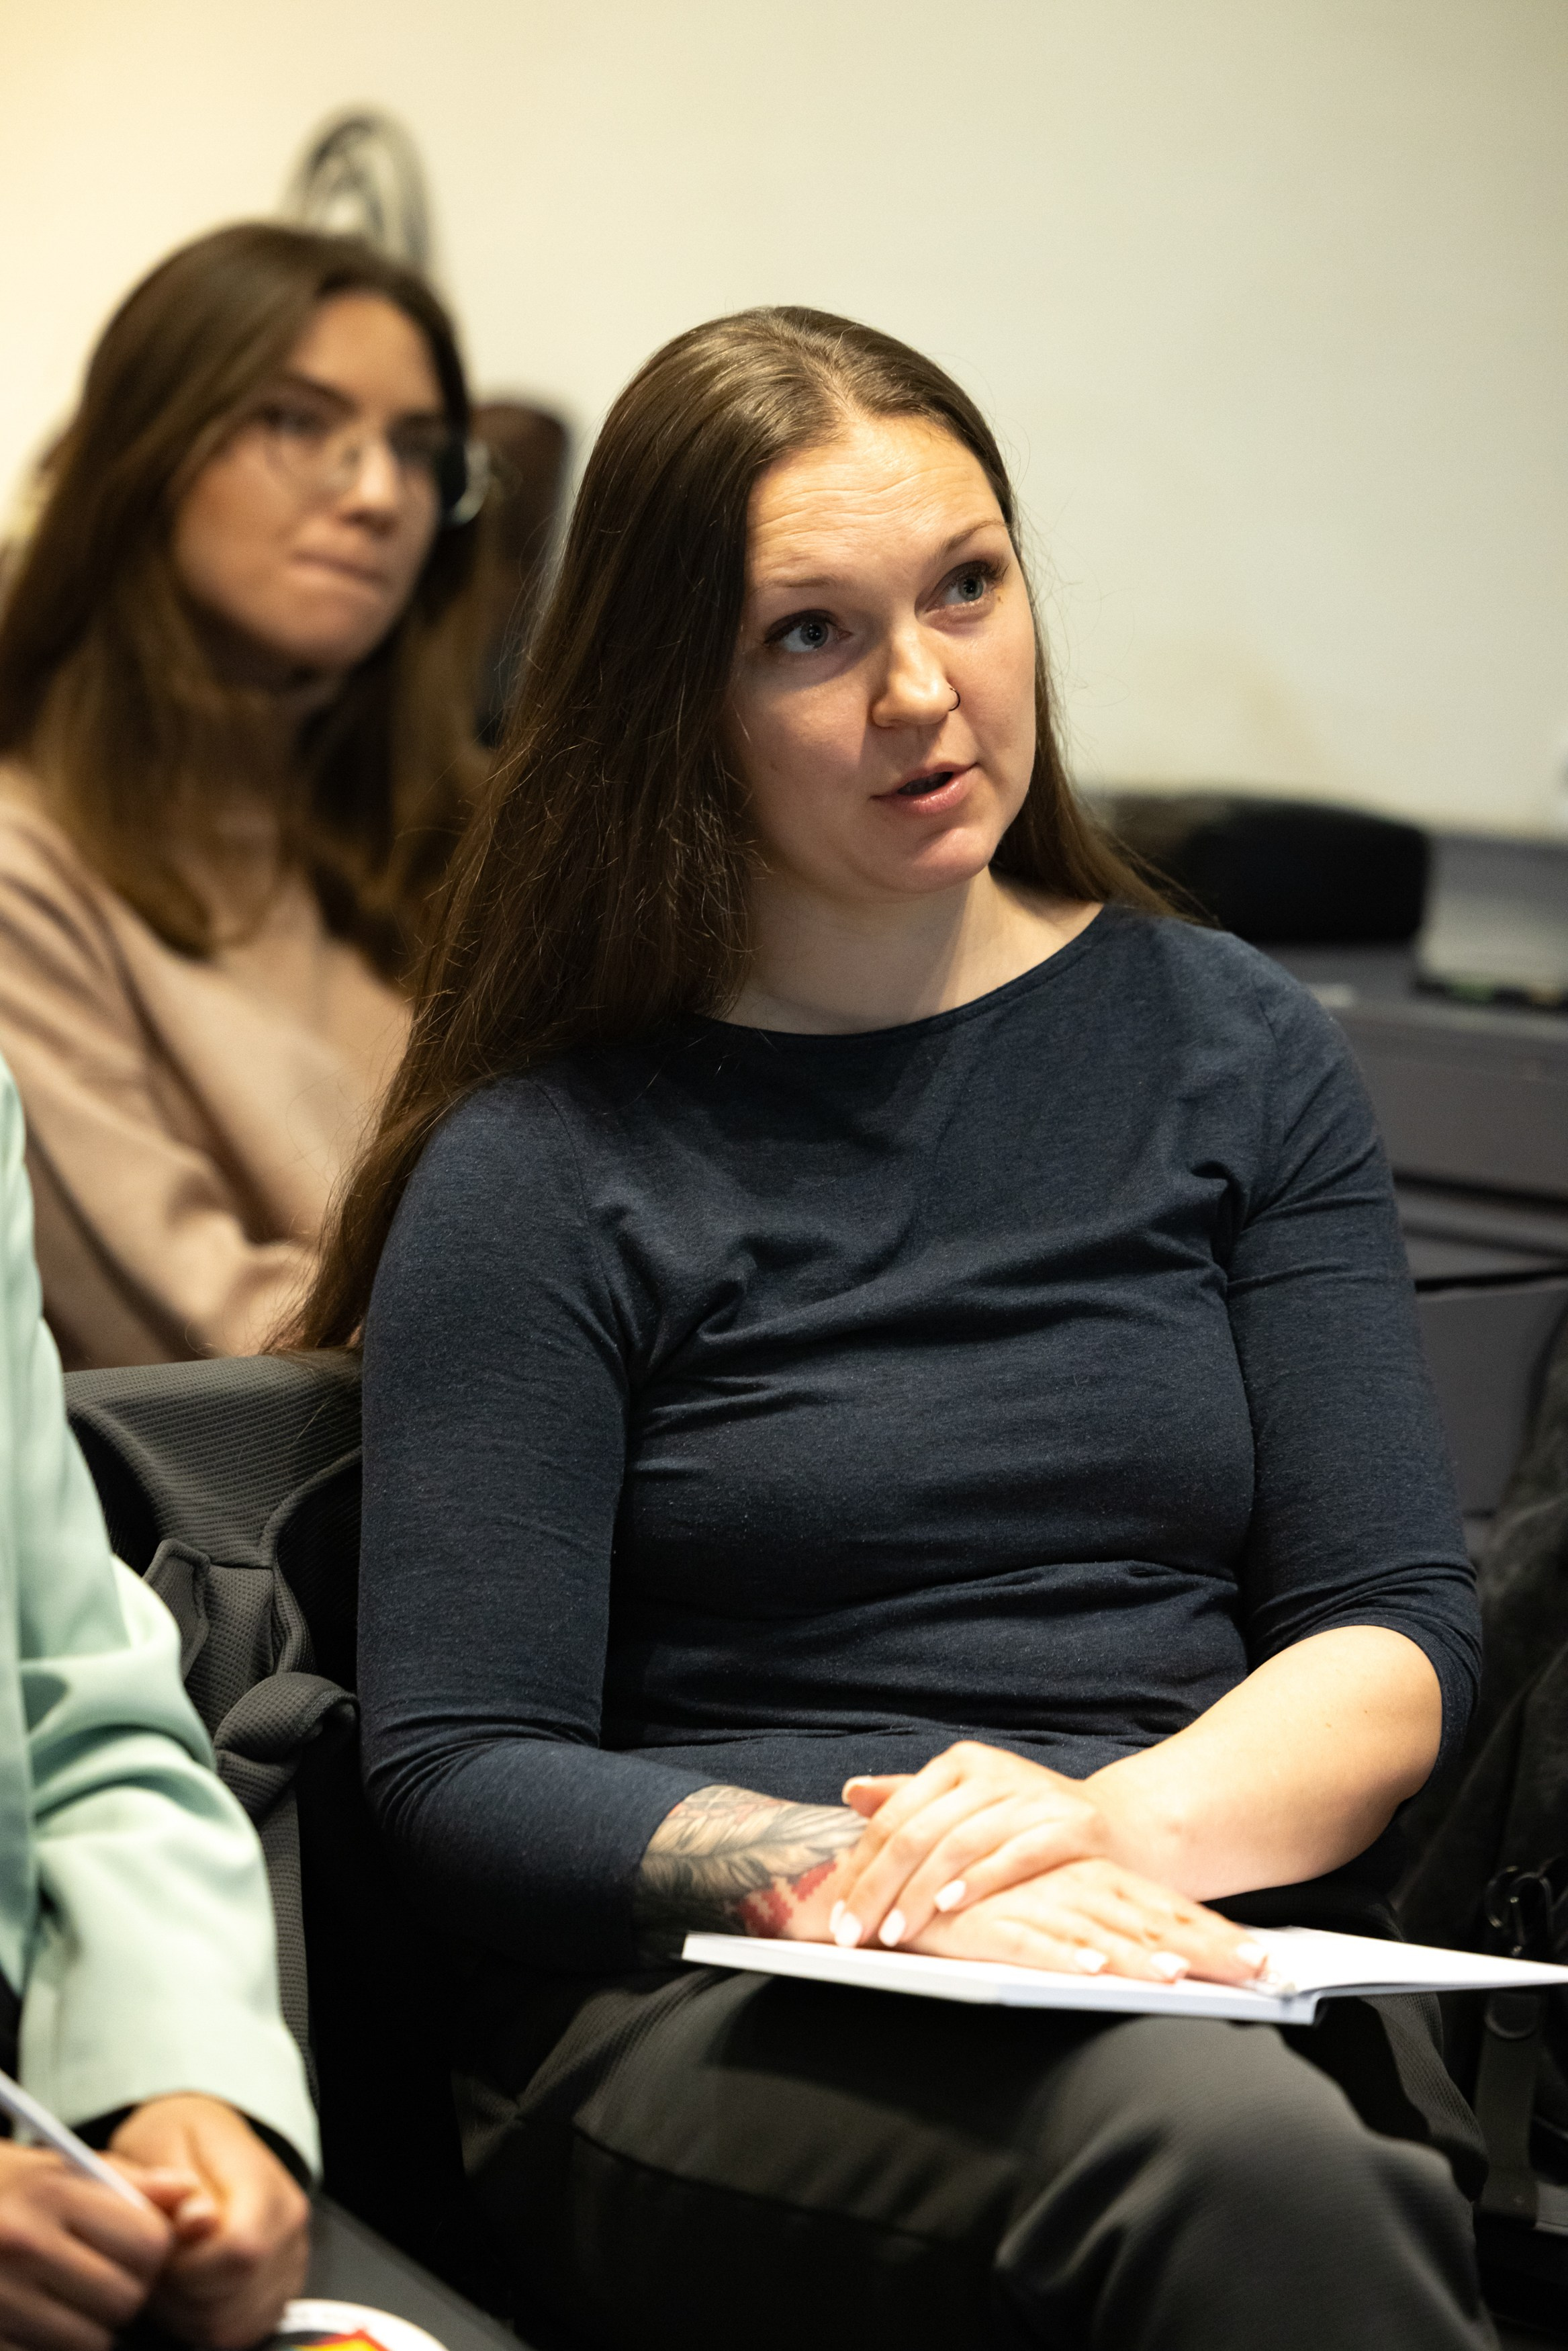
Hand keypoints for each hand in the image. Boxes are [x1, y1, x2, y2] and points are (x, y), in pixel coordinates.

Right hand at [0, 2139, 171, 2350]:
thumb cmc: (17, 2190)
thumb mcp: (67, 2167)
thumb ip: (131, 2180)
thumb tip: (190, 2192)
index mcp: (51, 2194)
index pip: (149, 2242)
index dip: (154, 2247)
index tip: (137, 2243)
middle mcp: (23, 2245)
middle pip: (126, 2297)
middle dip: (127, 2289)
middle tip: (105, 2272)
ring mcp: (1, 2299)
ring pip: (93, 2340)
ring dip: (94, 2324)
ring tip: (71, 2293)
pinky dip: (55, 2344)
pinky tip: (42, 2314)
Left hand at [108, 2097, 307, 2348]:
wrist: (202, 2138)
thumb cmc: (176, 2138)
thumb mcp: (160, 2140)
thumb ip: (174, 2183)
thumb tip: (198, 2221)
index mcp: (266, 2183)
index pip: (241, 2250)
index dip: (188, 2267)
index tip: (159, 2250)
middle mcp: (290, 2225)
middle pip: (236, 2297)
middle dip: (181, 2295)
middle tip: (158, 2263)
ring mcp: (289, 2261)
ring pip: (236, 2326)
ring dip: (188, 2313)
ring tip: (170, 2274)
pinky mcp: (279, 2289)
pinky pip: (241, 2334)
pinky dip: (204, 2325)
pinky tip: (188, 2292)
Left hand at [830, 1741, 1131, 1951]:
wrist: (1125, 1826)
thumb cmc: (1033, 1822)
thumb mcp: (970, 1803)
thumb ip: (913, 1799)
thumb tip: (853, 1792)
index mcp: (960, 1765)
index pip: (895, 1816)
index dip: (861, 1867)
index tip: (837, 1914)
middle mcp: (991, 1773)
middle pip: (918, 1832)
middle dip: (879, 1888)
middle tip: (854, 1933)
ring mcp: (1031, 1796)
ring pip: (959, 1843)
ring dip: (920, 1892)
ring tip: (894, 1931)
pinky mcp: (1070, 1824)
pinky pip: (1015, 1853)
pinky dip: (979, 1880)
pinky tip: (950, 1905)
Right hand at [909, 1855, 1267, 1984]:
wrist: (906, 1885)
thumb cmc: (987, 1896)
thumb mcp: (1051, 1904)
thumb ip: (1100, 1922)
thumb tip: (1164, 1955)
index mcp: (1090, 1881)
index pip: (1163, 1909)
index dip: (1212, 1934)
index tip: (1263, 1959)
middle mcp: (1069, 1890)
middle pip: (1147, 1923)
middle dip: (1202, 1949)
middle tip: (1256, 1973)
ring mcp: (1029, 1907)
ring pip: (1098, 1934)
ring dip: (1141, 1955)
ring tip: (1184, 1975)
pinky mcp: (983, 1928)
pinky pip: (1030, 1944)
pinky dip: (1062, 1954)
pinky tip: (1094, 1970)